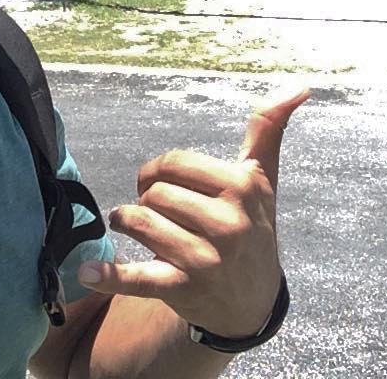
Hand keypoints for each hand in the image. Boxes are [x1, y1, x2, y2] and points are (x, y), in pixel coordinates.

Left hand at [77, 87, 310, 337]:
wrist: (254, 301)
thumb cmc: (253, 226)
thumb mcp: (263, 178)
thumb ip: (270, 129)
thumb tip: (300, 86)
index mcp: (243, 187)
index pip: (175, 163)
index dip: (157, 170)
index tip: (159, 182)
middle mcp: (228, 223)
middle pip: (155, 193)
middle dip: (147, 199)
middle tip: (155, 211)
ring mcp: (205, 259)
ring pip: (141, 223)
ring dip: (125, 222)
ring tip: (129, 226)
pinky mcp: (183, 290)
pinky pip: (137, 278)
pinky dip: (108, 275)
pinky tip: (86, 271)